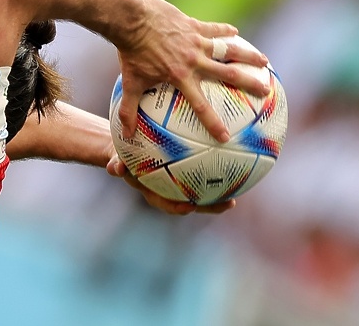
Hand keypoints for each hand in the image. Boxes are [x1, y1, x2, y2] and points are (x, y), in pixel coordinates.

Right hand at [106, 156, 235, 214]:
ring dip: (221, 187)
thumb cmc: (121, 154)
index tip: (190, 207)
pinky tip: (232, 150)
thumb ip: (117, 164)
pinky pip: (203, 166)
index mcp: (155, 192)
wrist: (127, 150)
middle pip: (193, 201)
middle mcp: (170, 189)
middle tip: (230, 203)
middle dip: (212, 205)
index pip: (169, 204)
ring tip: (243, 182)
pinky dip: (216, 162)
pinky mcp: (187, 169)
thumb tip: (115, 168)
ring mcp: (179, 181)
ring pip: (202, 187)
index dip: (180, 208)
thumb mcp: (116, 158)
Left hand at [115, 0, 268, 142]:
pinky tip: (236, 32)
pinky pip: (214, 29)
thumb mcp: (130, 83)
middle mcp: (193, 61)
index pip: (200, 106)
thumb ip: (129, 110)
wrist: (131, 21)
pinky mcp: (193, 25)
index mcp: (180, 77)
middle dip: (249, 83)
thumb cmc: (130, 54)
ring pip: (228, 49)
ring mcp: (195, 41)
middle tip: (265, 91)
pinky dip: (225, 31)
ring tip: (264, 62)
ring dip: (247, 55)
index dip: (214, 123)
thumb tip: (124, 135)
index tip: (226, 137)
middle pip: (227, 74)